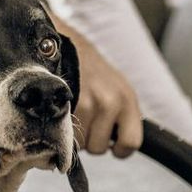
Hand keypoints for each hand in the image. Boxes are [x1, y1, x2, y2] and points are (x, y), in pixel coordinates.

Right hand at [51, 14, 142, 158]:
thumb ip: (120, 116)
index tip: (111, 144)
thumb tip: (117, 146)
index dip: (119, 149)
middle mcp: (111, 102)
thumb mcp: (114, 88)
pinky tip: (62, 111)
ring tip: (72, 110)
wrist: (63, 43)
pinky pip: (64, 135)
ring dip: (74, 134)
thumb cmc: (88, 69)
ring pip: (80, 144)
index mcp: (127, 99)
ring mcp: (89, 103)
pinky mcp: (68, 103)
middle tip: (85, 117)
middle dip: (90, 139)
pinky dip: (60, 128)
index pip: (131, 142)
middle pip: (99, 147)